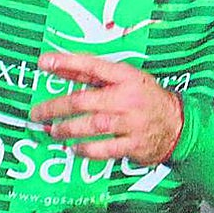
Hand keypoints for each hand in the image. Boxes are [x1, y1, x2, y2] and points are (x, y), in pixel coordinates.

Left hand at [29, 52, 182, 165]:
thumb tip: (57, 65)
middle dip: (55, 107)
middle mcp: (127, 98)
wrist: (177, 124)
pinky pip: (106, 149)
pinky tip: (75, 148)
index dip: (66, 63)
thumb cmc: (144, 97)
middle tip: (36, 112)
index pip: (91, 65)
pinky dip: (87, 150)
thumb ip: (91, 73)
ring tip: (52, 131)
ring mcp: (131, 123)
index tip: (44, 62)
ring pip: (92, 126)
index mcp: (125, 76)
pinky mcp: (134, 145)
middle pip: (84, 100)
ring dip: (68, 129)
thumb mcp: (123, 78)